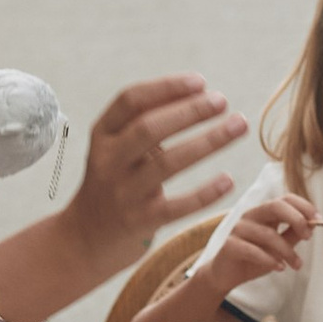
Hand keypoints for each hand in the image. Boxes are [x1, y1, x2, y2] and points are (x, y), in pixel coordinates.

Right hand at [62, 78, 248, 279]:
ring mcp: (122, 193)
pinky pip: (178, 206)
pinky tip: (229, 180)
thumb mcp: (116, 150)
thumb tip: (198, 95)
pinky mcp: (139, 222)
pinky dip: (206, 192)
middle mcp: (107, 161)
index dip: (166, 87)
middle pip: (149, 128)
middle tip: (222, 101)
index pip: (131, 100)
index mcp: (102, 135)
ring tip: (238, 126)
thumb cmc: (113, 184)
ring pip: (168, 163)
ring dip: (208, 141)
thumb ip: (145, 124)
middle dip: (189, 111)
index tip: (200, 82)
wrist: (84, 239)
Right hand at [212, 191, 317, 294]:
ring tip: (297, 265)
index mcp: (264, 213)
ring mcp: (239, 229)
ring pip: (268, 234)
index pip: (285, 199)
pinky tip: (279, 268)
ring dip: (287, 251)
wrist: (226, 276)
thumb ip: (293, 234)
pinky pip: (253, 250)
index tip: (319, 220)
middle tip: (308, 237)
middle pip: (275, 206)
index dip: (304, 206)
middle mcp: (251, 216)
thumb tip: (313, 224)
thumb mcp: (279, 247)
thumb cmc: (254, 259)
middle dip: (296, 219)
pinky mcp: (230, 245)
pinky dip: (269, 260)